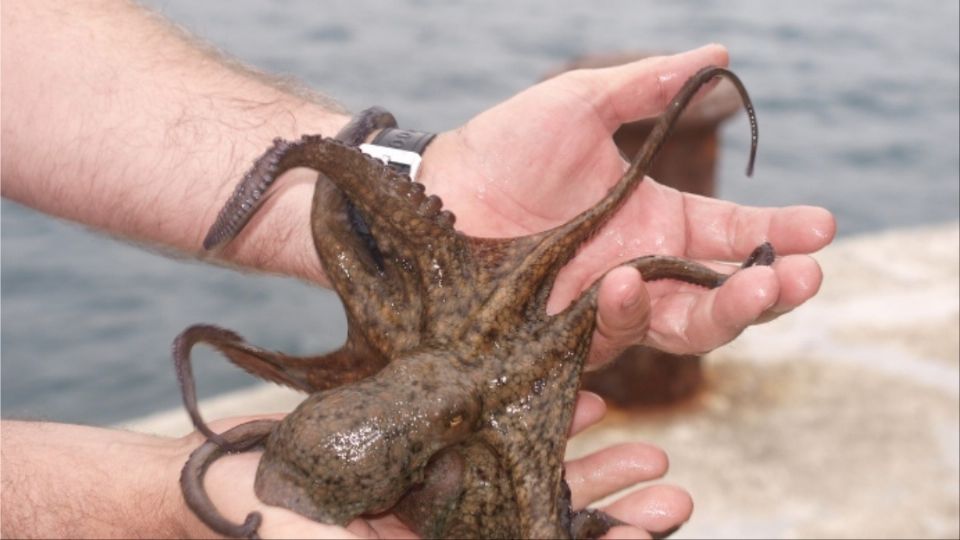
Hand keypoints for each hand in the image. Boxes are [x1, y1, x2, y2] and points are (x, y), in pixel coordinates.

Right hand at [179, 393, 689, 538]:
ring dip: (589, 466)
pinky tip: (584, 400)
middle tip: (670, 487)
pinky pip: (493, 434)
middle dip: (611, 510)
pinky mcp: (427, 448)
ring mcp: (442, 491)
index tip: (654, 526)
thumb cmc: (269, 528)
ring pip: (533, 480)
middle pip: (549, 524)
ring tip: (648, 449)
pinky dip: (537, 419)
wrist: (222, 491)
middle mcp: (454, 528)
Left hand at [420, 44, 834, 365]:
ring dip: (726, 311)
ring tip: (752, 281)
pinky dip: (628, 311)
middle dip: (770, 290)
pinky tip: (626, 280)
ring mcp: (605, 306)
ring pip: (684, 328)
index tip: (823, 226)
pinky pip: (612, 336)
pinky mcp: (565, 336)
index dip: (780, 233)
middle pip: (722, 297)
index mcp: (655, 219)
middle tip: (802, 276)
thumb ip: (648, 85)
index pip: (732, 234)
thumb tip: (722, 53)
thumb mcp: (581, 103)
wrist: (434, 191)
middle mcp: (641, 268)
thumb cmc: (504, 146)